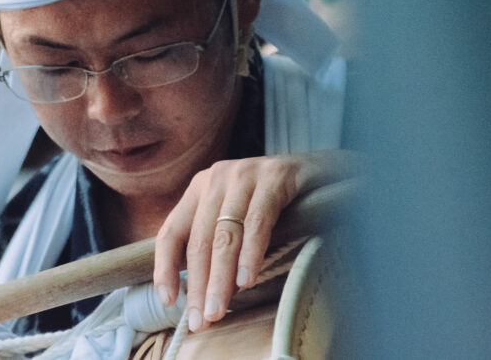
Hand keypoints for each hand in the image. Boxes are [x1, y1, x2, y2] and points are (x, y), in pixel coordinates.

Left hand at [152, 152, 340, 332]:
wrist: (326, 170)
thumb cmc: (278, 201)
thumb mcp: (238, 217)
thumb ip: (218, 245)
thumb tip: (202, 294)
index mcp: (201, 188)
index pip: (172, 232)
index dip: (164, 268)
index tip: (168, 301)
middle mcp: (217, 178)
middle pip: (199, 240)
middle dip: (198, 285)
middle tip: (201, 320)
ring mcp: (244, 174)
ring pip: (225, 235)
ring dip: (220, 278)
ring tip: (218, 309)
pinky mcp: (274, 177)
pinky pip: (257, 222)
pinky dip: (250, 254)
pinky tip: (246, 280)